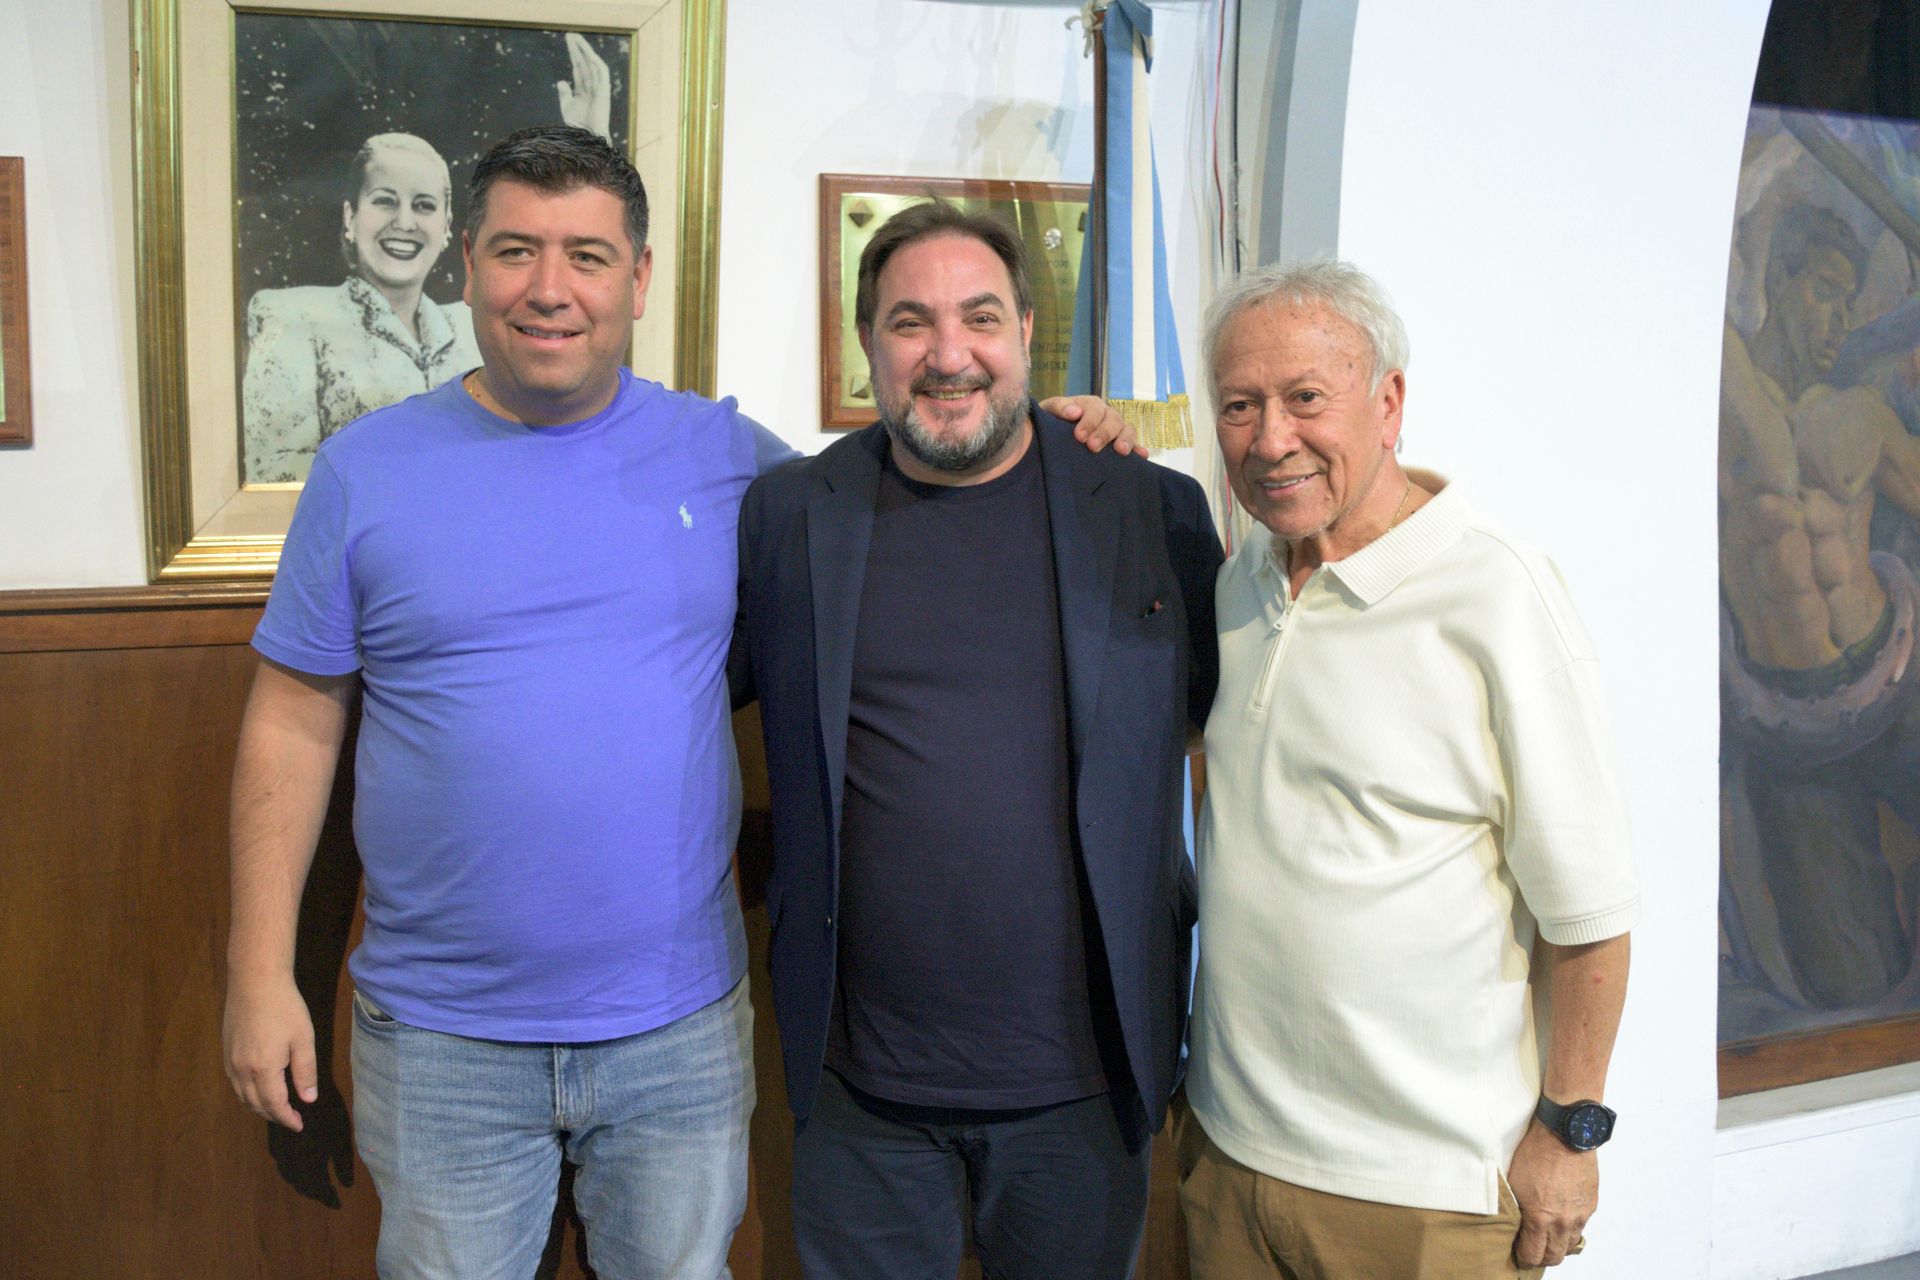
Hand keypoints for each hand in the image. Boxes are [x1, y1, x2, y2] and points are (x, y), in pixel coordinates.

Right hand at [223, 971, 318, 1131]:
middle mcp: (241, 1070)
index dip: (287, 1118)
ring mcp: (230, 1061)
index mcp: (263, 1069)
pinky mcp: (225, 1051)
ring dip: (258, 1106)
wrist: (255, 981)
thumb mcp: (303, 1039)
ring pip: (242, 1096)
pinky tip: (259, 1088)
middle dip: (273, 1115)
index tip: (299, 1125)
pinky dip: (247, 1093)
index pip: (275, 1105)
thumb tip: (308, 1099)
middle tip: (290, 1117)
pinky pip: (235, 1083)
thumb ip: (305, 1072)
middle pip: (255, 1104)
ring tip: (276, 1107)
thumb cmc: (285, 1007)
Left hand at [556, 32, 612, 140]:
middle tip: (569, 34)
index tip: (568, 42)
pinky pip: (601, 74)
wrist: (587, 140)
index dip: (574, 55)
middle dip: (578, 49)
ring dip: (585, 51)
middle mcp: (593, 88)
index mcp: (585, 91)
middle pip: (585, 63)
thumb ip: (565, 94)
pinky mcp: (603, 93)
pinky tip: (587, 53)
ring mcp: (599, 90)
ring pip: (593, 65)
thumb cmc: (578, 127)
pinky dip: (595, 63)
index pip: (579, 68)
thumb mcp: (568, 107)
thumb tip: (561, 81)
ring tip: (575, 39)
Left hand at [1041, 394, 1149, 457]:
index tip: (1079, 436)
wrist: (1051, 436)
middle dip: (1105, 432)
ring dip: (1125, 439)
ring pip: (1127, 429)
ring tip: (1121, 451)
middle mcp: (1105, 415)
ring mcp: (1115, 430)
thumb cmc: (1051, 421)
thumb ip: (1059, 407)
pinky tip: (1142, 456)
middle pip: (1113, 419)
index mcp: (1089, 405)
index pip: (1095, 408)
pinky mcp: (1119, 446)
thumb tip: (1075, 412)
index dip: (1089, 421)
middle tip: (1093, 447)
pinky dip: (1139, 450)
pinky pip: (1134, 445)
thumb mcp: (1050, 410)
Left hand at [1508, 1120, 1597, 1267]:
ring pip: (1569, 1245)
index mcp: (1540, 1217)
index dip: (1524, 1258)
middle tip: (1532, 1250)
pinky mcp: (1590, 1205)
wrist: (1564, 1134)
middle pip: (1554, 1257)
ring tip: (1546, 1237)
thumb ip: (1517, 1210)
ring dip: (1558, 1245)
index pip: (1533, 1254)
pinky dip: (1570, 1230)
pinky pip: (1581, 1228)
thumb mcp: (1515, 1182)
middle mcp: (1563, 1221)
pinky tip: (1561, 1220)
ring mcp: (1579, 1215)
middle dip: (1541, 1257)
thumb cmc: (1535, 1153)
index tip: (1518, 1253)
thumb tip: (1516, 1226)